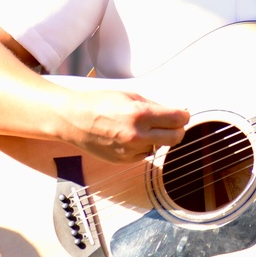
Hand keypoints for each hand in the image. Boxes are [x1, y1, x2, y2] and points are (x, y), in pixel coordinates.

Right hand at [59, 89, 189, 163]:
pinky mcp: (124, 160)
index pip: (178, 119)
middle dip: (178, 129)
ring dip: (158, 137)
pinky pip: (145, 154)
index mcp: (140, 114)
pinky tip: (130, 136)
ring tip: (142, 126)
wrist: (72, 119)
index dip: (183, 115)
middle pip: (176, 138)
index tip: (182, 113)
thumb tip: (176, 112)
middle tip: (173, 122)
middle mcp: (137, 135)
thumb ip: (155, 106)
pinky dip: (144, 146)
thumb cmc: (99, 103)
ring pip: (160, 146)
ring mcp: (130, 150)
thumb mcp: (130, 96)